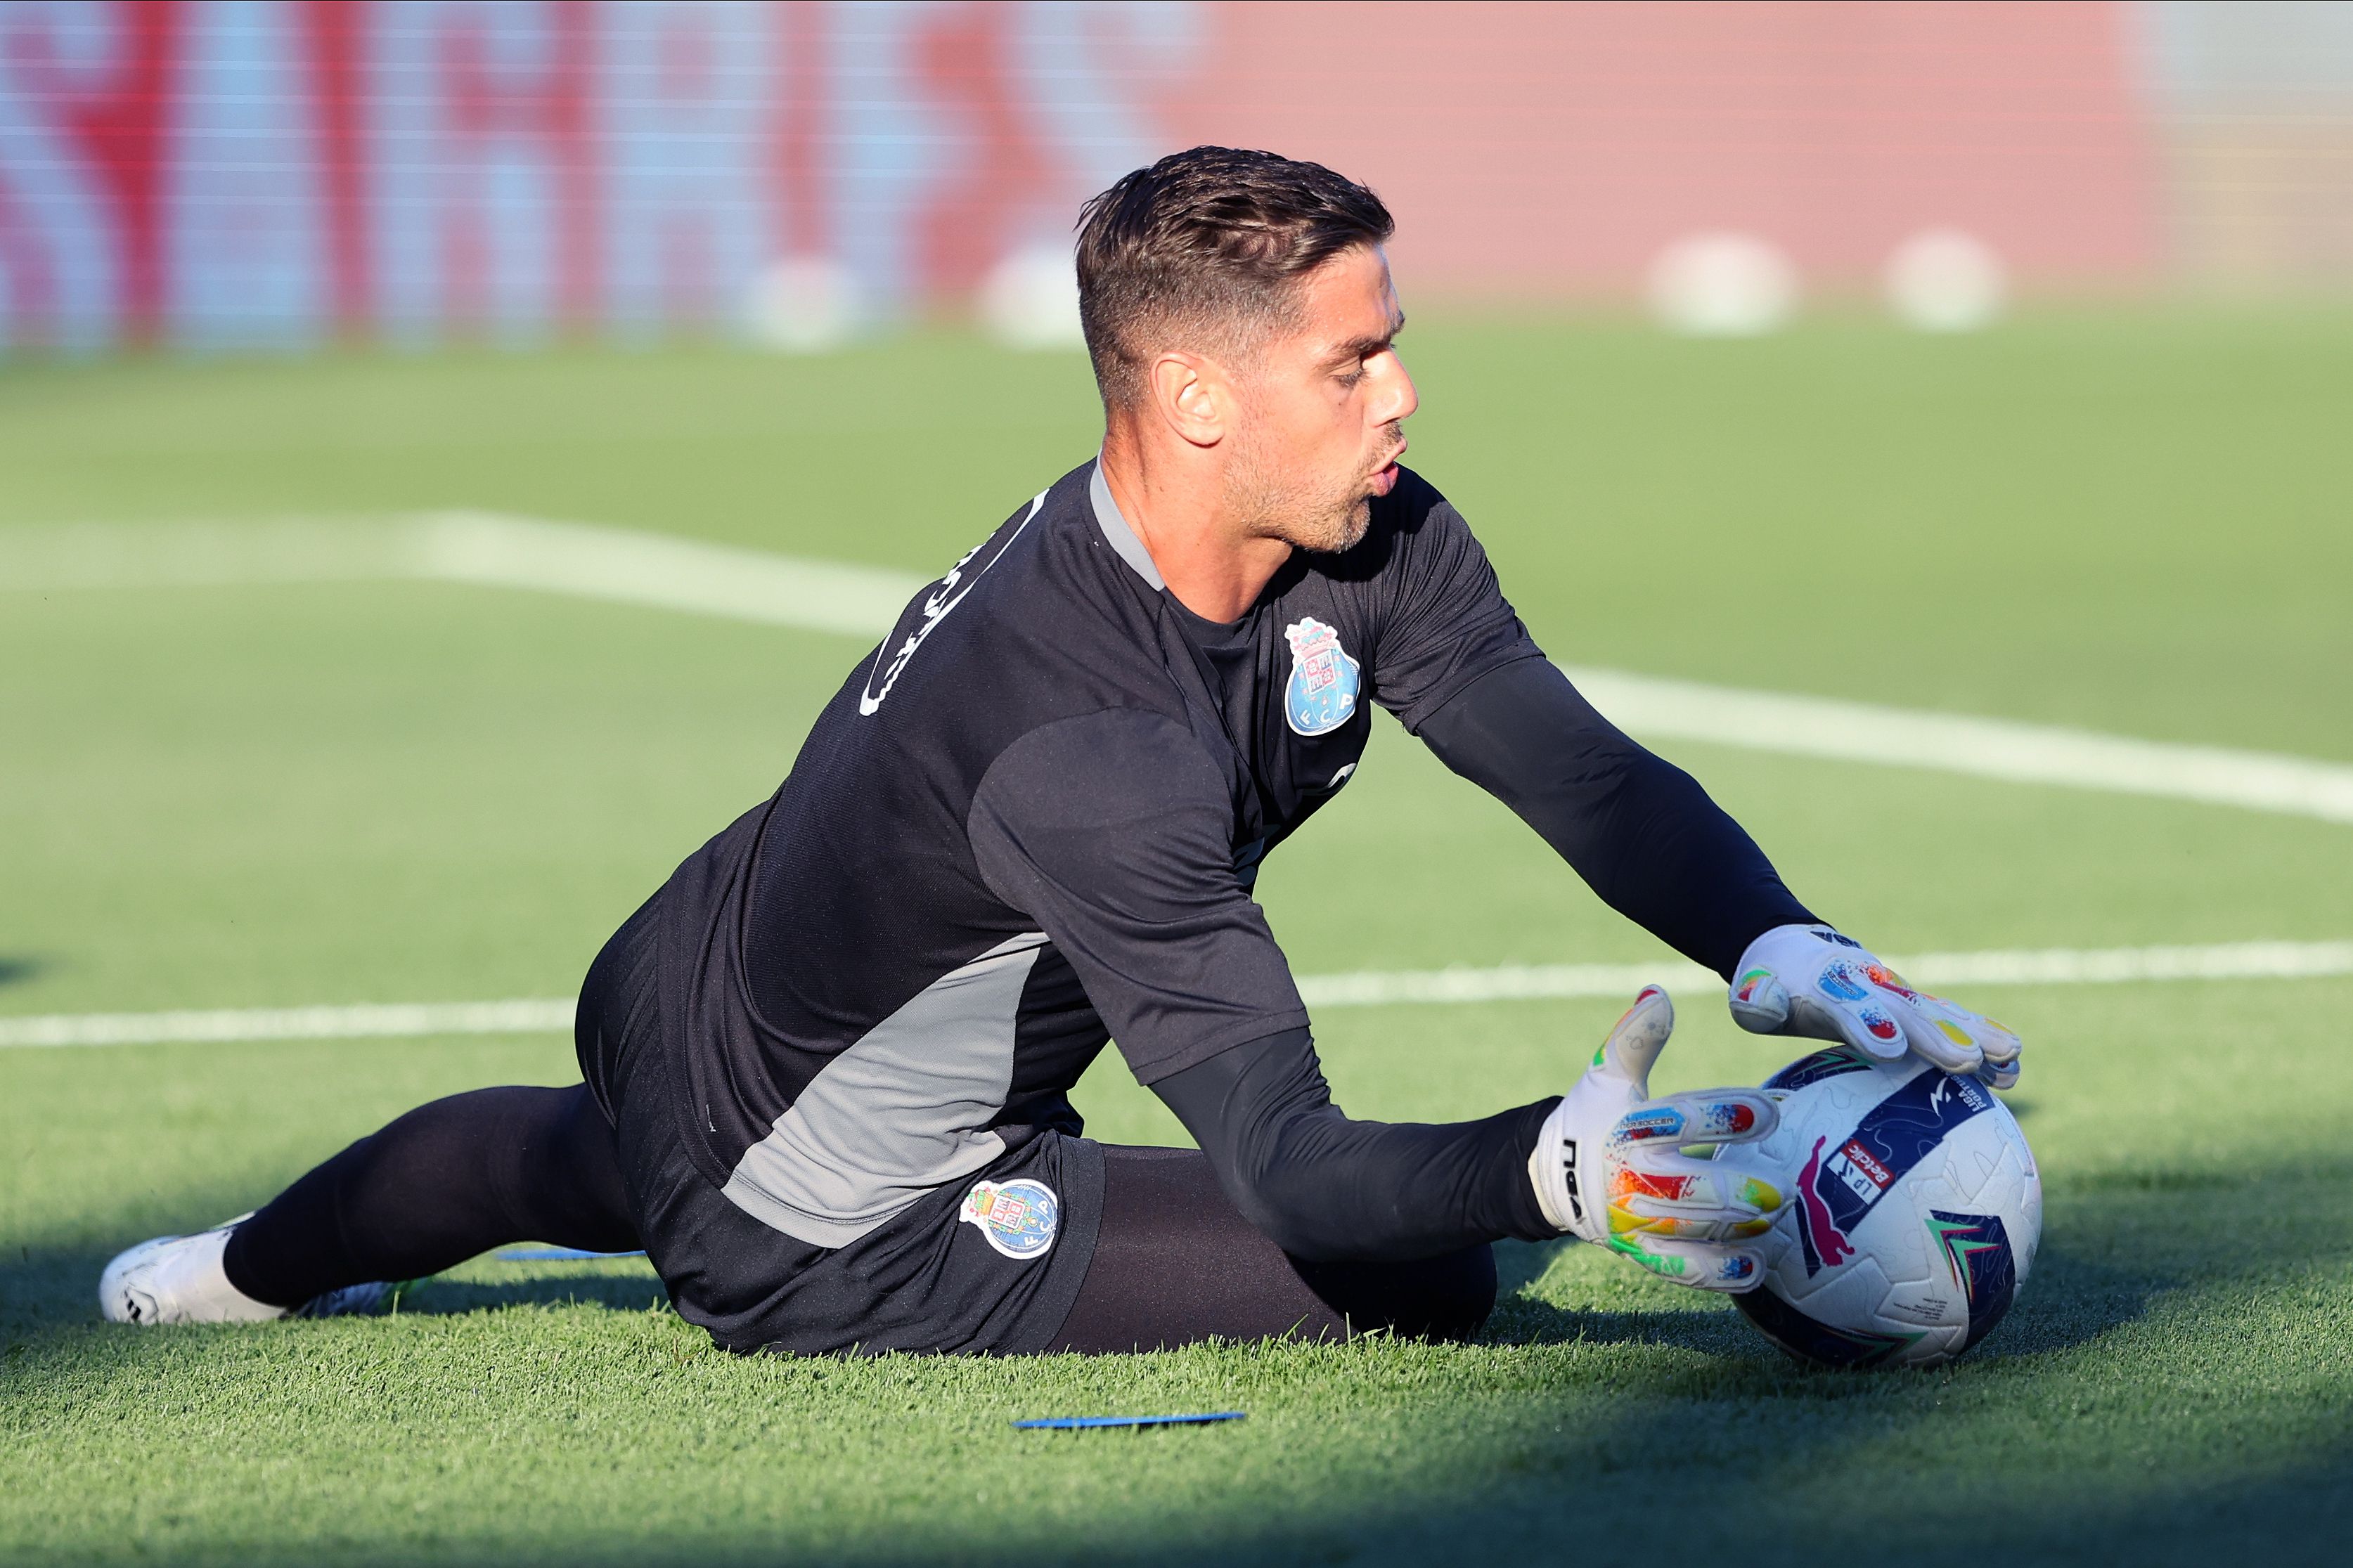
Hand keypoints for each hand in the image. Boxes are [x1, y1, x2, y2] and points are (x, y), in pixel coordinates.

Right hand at [1528, 987, 1788, 1291]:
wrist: (1553, 1175)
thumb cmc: (1595, 1115)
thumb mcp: (1608, 1073)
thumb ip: (1636, 1037)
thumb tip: (1659, 994)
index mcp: (1627, 1128)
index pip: (1682, 1118)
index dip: (1729, 1115)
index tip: (1775, 1110)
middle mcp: (1630, 1176)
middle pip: (1690, 1186)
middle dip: (1740, 1187)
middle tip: (1786, 1185)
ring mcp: (1635, 1219)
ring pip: (1691, 1230)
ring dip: (1736, 1226)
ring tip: (1777, 1217)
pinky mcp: (1640, 1251)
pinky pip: (1681, 1268)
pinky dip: (1718, 1271)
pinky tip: (1756, 1266)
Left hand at [1727, 923, 2021, 1088]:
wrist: (1797, 953)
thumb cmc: (1772, 987)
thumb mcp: (1753, 996)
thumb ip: (1759, 1002)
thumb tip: (1763, 1005)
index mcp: (1825, 987)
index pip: (1846, 1004)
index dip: (1868, 1024)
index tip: (1890, 1048)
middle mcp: (1870, 988)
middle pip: (1905, 1011)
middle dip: (1934, 1036)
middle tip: (1966, 1060)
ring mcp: (1897, 996)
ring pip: (1939, 1014)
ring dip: (1974, 1035)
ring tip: (2009, 1058)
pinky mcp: (1913, 1008)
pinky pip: (1951, 1024)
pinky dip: (1980, 1040)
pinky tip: (2011, 1068)